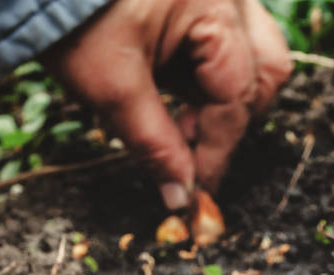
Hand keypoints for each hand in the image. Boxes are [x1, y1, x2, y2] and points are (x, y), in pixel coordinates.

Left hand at [46, 0, 291, 207]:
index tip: (195, 190)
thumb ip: (155, 145)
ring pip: (252, 53)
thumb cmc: (69, 16)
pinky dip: (207, 74)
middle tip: (191, 151)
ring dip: (224, 98)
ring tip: (181, 122)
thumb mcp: (111, 87)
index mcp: (213, 6)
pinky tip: (172, 91)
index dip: (217, 151)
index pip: (235, 97)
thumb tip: (181, 197)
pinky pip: (226, 39)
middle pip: (265, 71)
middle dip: (233, 120)